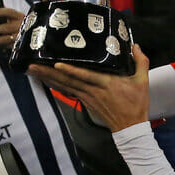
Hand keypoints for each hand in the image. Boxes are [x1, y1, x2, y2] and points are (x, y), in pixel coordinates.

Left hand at [0, 7, 24, 48]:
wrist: (27, 35)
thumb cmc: (15, 22)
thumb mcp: (13, 16)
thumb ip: (3, 13)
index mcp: (19, 16)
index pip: (10, 12)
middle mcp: (21, 26)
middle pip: (7, 27)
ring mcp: (19, 36)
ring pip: (6, 39)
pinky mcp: (17, 45)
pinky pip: (5, 46)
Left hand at [29, 45, 150, 131]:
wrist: (130, 127)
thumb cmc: (135, 104)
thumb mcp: (142, 82)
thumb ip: (140, 62)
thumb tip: (136, 46)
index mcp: (106, 84)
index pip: (85, 76)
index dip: (70, 71)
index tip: (56, 65)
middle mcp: (93, 91)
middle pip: (67, 81)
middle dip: (48, 73)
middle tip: (32, 65)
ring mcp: (87, 97)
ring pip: (64, 86)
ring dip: (47, 78)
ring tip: (32, 70)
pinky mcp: (85, 102)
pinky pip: (67, 91)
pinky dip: (55, 85)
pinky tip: (45, 80)